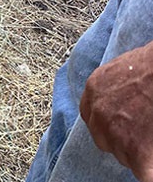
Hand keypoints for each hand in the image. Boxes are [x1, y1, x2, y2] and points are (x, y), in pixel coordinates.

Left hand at [81, 41, 152, 181]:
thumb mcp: (122, 69)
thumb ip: (114, 89)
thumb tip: (124, 104)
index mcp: (94, 89)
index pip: (92, 117)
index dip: (110, 125)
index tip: (125, 127)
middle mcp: (98, 114)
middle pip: (105, 140)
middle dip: (123, 141)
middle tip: (143, 135)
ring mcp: (115, 133)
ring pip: (123, 156)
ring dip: (139, 154)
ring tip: (151, 138)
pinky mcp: (136, 151)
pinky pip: (143, 172)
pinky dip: (150, 170)